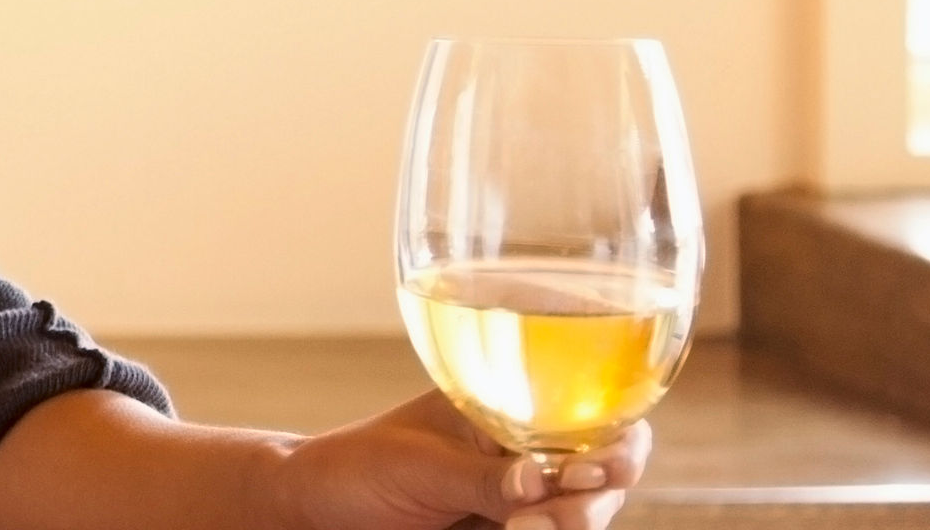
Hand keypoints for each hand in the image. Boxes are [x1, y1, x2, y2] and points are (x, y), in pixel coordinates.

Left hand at [266, 392, 651, 529]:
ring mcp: (522, 501)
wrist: (313, 508)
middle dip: (592, 498)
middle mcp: (526, 453)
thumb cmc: (356, 468)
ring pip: (580, 516)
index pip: (590, 418)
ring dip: (569, 523)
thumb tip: (540, 480)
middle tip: (551, 519)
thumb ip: (481, 477)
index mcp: (508, 410)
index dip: (616, 443)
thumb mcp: (417, 466)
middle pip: (602, 477)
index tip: (601, 467)